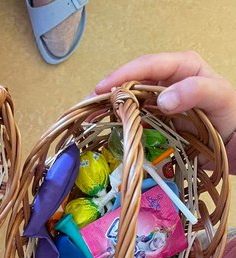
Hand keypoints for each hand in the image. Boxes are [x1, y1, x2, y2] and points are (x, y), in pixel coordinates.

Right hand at [95, 52, 235, 143]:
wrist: (232, 141)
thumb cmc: (229, 114)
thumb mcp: (219, 97)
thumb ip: (195, 92)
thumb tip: (162, 99)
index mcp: (181, 67)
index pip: (148, 65)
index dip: (124, 74)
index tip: (104, 88)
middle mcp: (166, 82)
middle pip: (132, 81)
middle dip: (109, 91)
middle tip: (87, 105)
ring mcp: (158, 102)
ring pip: (129, 100)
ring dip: (109, 108)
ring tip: (89, 117)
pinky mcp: (155, 121)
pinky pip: (133, 118)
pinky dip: (118, 123)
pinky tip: (103, 129)